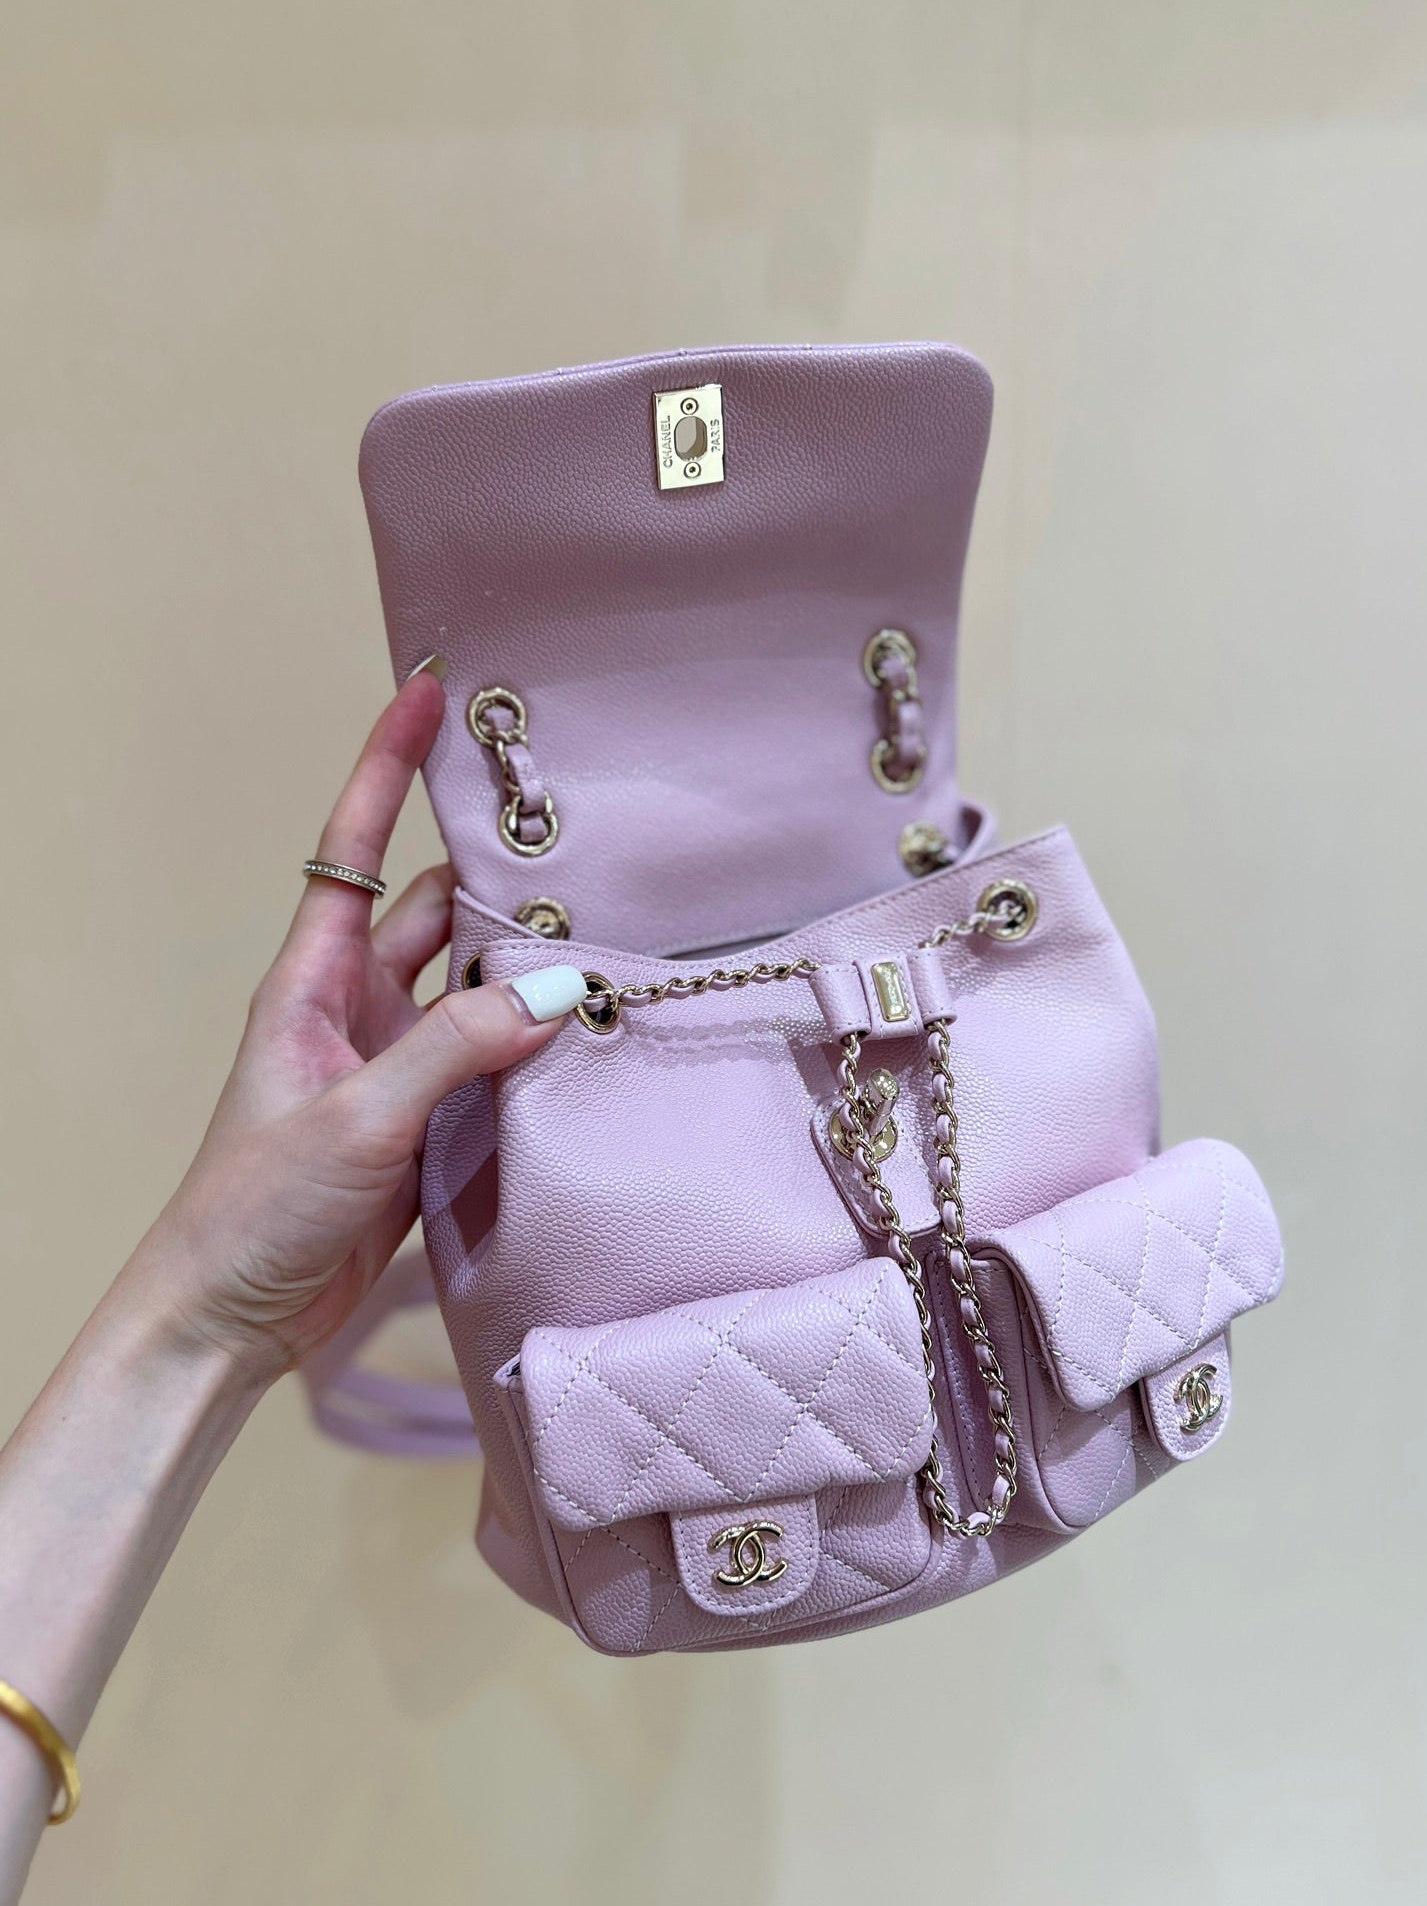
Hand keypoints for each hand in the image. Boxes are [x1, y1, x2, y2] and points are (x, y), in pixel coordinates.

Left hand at [124, 671, 584, 1383]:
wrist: (233, 1319)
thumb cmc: (254, 1210)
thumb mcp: (355, 1120)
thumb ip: (453, 1050)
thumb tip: (553, 987)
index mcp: (313, 981)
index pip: (355, 846)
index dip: (387, 766)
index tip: (427, 692)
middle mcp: (357, 1007)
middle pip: (439, 910)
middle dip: (500, 874)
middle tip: (584, 838)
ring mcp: (395, 1063)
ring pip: (477, 985)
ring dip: (529, 966)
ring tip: (609, 935)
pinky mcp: (427, 1121)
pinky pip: (493, 1059)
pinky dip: (536, 1043)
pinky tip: (589, 1036)